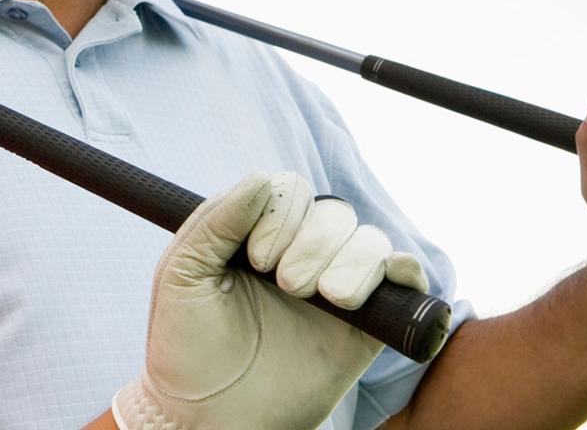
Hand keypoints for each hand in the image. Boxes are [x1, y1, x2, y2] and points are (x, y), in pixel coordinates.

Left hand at [112, 172, 428, 429]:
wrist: (210, 418)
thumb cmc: (187, 348)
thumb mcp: (181, 272)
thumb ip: (216, 220)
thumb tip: (262, 180)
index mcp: (257, 237)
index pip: (290, 190)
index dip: (281, 213)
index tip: (255, 260)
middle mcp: (301, 258)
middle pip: (333, 212)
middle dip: (311, 242)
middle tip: (285, 286)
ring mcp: (336, 291)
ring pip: (371, 240)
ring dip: (351, 261)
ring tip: (322, 299)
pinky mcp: (367, 328)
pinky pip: (406, 280)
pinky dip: (401, 271)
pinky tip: (362, 294)